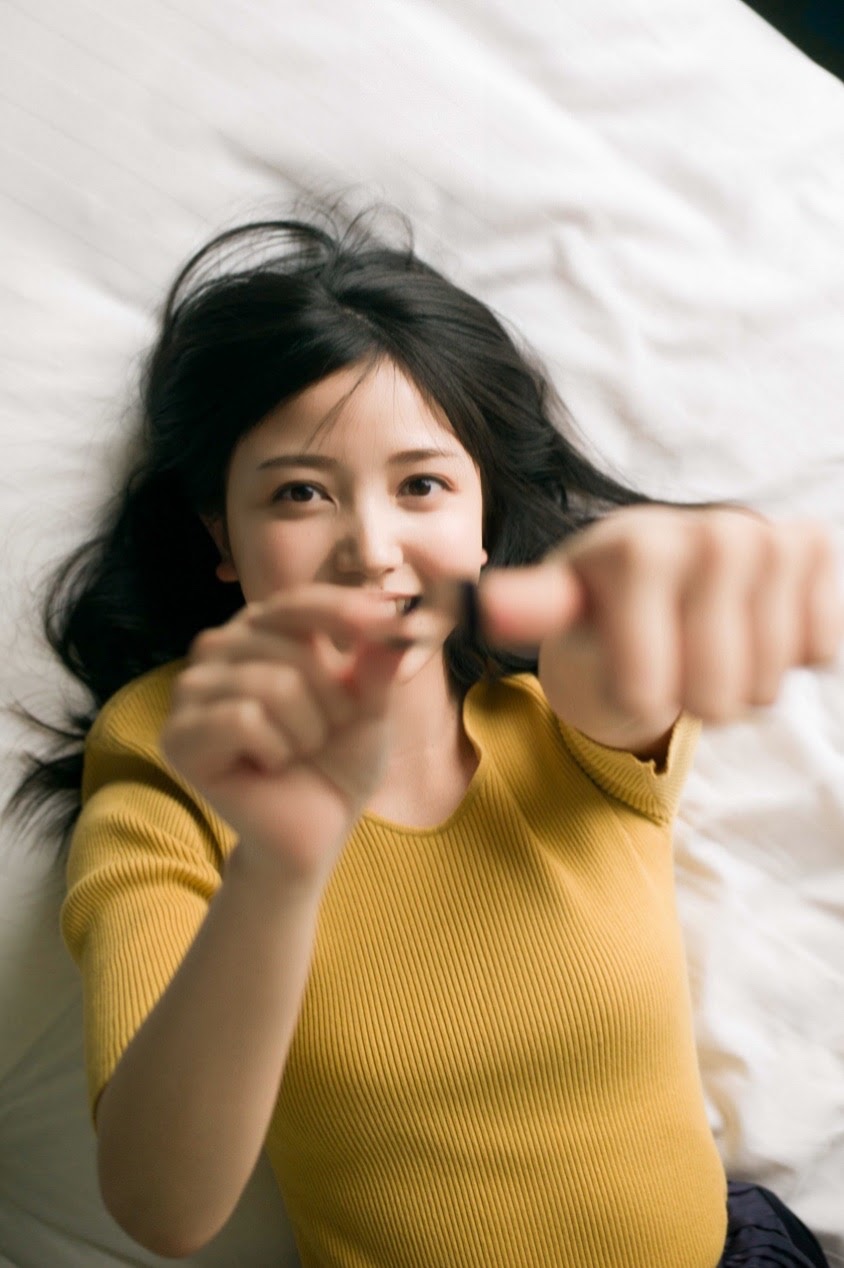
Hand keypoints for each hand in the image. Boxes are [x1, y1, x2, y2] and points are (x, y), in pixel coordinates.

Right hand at [160, 586, 410, 888]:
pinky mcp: (179, 735)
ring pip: (271, 684)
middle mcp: (218, 648)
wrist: (316, 830)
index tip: (390, 625)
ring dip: (307, 729)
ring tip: (300, 750)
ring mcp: (191, 690)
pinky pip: (243, 719)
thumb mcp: (369, 707)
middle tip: (328, 732)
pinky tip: (270, 765)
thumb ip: (377, 664)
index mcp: (261, 629)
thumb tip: (397, 618)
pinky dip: (276, 749)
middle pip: (292, 646)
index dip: (345, 611)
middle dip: (331, 697)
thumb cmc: (338, 761)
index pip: (300, 602)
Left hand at [478, 507, 842, 743]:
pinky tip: (756, 627)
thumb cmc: (602, 602)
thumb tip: (487, 605)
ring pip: (768, 681)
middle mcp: (707, 529)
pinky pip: (818, 647)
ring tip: (709, 647)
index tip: (625, 669)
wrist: (661, 573)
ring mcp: (765, 535)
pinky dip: (788, 656)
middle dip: (692, 701)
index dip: (639, 697)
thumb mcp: (560, 609)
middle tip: (674, 663)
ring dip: (739, 686)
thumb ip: (529, 608)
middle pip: (718, 695)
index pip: (649, 687)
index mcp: (635, 549)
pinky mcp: (810, 546)